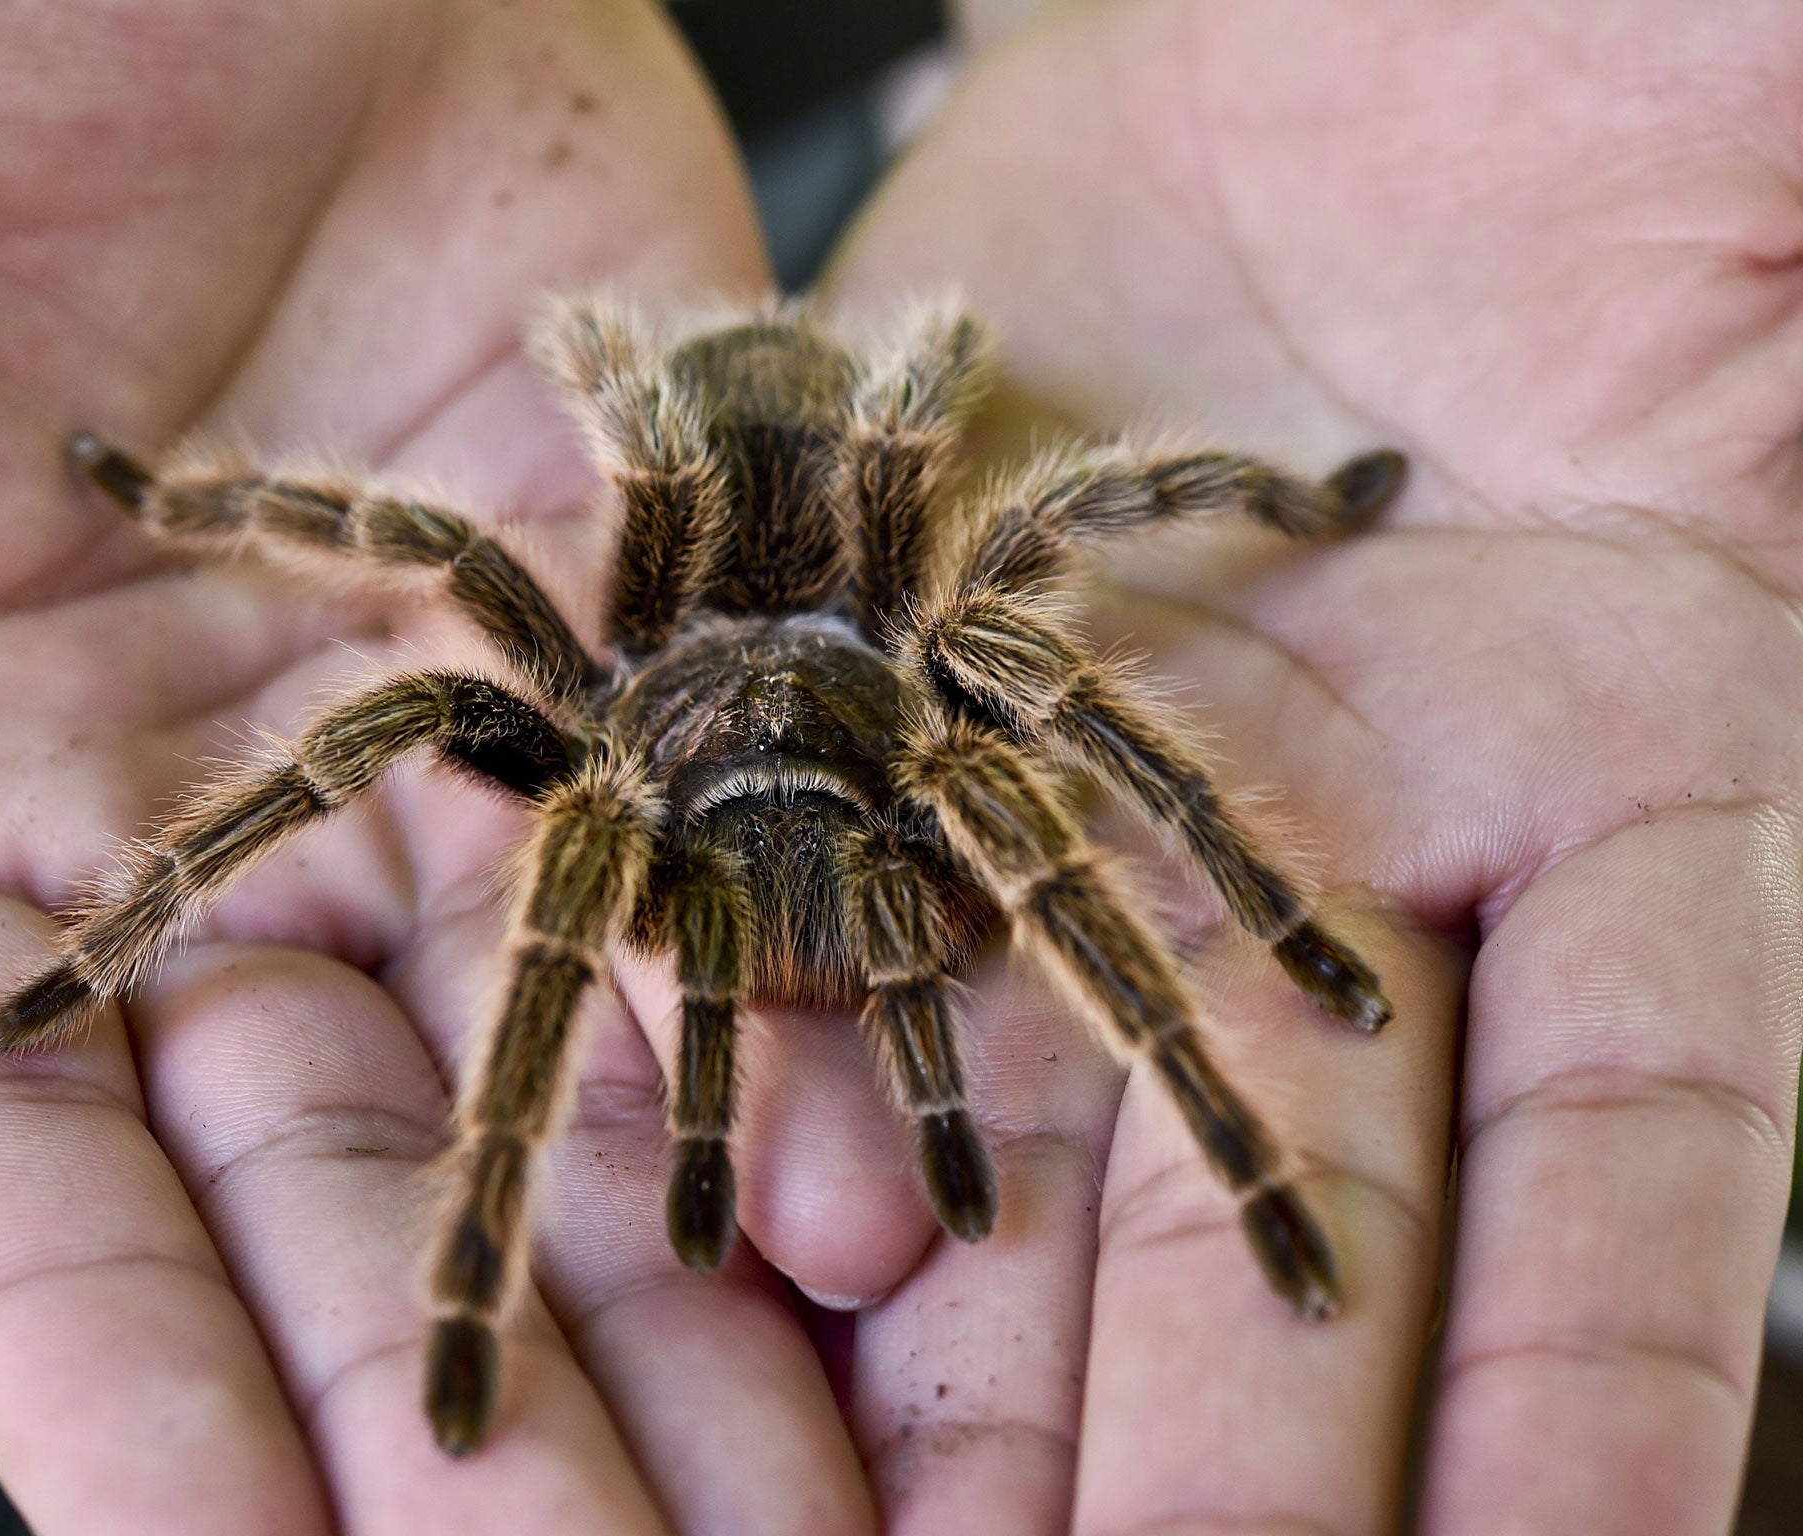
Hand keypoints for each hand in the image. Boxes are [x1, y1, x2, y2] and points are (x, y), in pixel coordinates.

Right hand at [0, 2, 910, 1529]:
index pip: (35, 1208)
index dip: (139, 1429)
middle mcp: (210, 809)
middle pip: (349, 1196)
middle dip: (478, 1434)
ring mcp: (453, 722)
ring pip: (567, 1084)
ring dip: (673, 1310)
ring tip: (801, 1516)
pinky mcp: (647, 609)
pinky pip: (725, 860)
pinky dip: (790, 1034)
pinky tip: (883, 1207)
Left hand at [825, 1, 1802, 1529]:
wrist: (1332, 38)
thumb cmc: (1619, 75)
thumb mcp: (1777, 163)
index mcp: (1653, 755)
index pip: (1646, 1140)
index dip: (1606, 1379)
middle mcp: (1387, 839)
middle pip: (1311, 1212)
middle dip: (1245, 1450)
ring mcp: (1152, 786)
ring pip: (1076, 1120)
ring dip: (1012, 1348)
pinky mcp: (958, 701)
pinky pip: (892, 915)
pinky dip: (844, 1065)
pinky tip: (783, 1232)